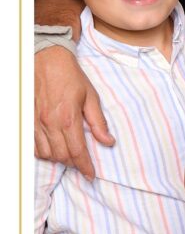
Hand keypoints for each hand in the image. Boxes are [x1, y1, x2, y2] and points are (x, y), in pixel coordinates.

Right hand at [35, 46, 114, 178]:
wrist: (47, 59)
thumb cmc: (70, 76)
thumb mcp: (91, 96)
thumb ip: (98, 121)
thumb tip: (108, 141)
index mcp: (68, 117)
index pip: (77, 151)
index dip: (85, 167)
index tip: (90, 175)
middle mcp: (50, 123)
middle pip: (61, 156)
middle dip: (73, 164)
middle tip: (82, 163)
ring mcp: (36, 122)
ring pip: (46, 154)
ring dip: (58, 159)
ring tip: (69, 155)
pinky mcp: (27, 121)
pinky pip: (33, 146)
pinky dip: (43, 152)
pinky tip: (53, 148)